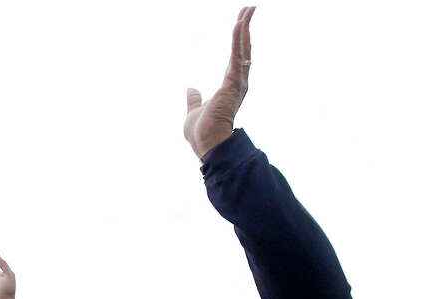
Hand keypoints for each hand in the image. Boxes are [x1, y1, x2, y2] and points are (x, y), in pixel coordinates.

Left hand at [184, 6, 254, 160]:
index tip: (240, 24)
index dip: (239, 41)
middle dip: (245, 29)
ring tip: (248, 9)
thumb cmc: (201, 132)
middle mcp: (238, 83)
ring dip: (244, 28)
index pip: (237, 58)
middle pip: (244, 49)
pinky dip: (238, 39)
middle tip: (249, 9)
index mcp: (230, 88)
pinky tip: (239, 24)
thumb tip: (190, 90)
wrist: (206, 144)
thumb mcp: (194, 110)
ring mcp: (237, 83)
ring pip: (242, 49)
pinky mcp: (232, 83)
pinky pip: (236, 56)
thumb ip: (194, 99)